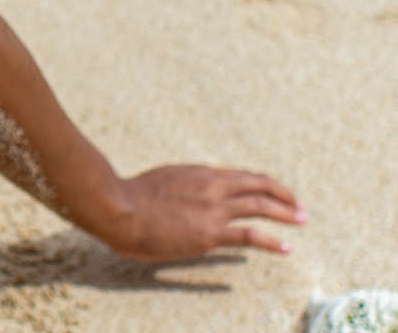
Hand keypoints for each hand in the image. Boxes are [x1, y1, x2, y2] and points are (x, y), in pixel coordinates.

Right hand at [106, 164, 304, 260]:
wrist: (121, 208)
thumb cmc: (132, 196)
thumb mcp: (162, 180)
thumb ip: (181, 185)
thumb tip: (188, 194)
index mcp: (198, 173)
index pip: (239, 175)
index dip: (260, 183)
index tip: (274, 190)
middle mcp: (210, 186)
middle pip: (256, 184)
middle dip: (281, 194)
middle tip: (298, 205)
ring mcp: (212, 208)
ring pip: (258, 205)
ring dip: (284, 213)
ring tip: (300, 220)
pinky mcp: (210, 232)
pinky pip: (249, 235)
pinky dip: (271, 241)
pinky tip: (285, 247)